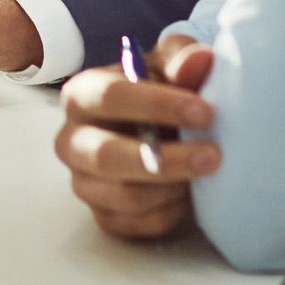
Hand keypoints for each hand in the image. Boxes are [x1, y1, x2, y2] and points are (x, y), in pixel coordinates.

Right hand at [55, 34, 219, 239]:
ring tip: (207, 172)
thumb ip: (182, 61)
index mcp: (80, 94)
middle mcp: (71, 141)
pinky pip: (139, 224)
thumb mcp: (170, 65)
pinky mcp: (103, 216)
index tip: (205, 112)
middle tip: (214, 155)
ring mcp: (83, 183)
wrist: (158, 126)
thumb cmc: (160, 88)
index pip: (110, 97)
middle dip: (167, 159)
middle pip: (108, 156)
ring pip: (127, 196)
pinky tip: (191, 193)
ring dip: (174, 186)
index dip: (159, 105)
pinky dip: (172, 211)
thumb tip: (200, 60)